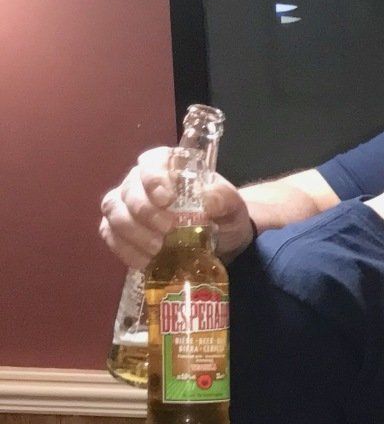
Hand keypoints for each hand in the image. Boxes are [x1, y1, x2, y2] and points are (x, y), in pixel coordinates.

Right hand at [99, 148, 255, 269]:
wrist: (220, 240)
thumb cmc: (221, 214)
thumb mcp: (232, 205)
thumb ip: (223, 198)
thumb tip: (208, 202)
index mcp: (167, 167)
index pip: (152, 162)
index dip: (154, 178)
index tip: (166, 198)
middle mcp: (140, 182)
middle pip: (129, 190)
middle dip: (145, 211)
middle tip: (167, 229)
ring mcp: (125, 205)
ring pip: (114, 211)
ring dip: (133, 232)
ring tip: (157, 249)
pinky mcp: (118, 229)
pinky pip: (110, 236)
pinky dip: (126, 250)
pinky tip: (145, 261)